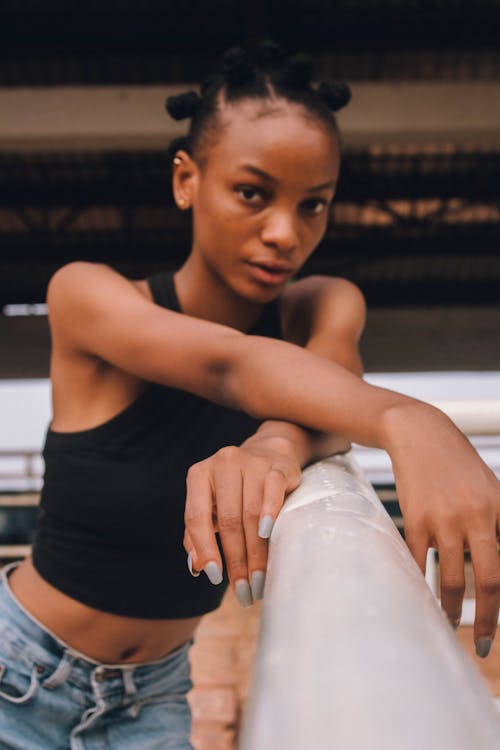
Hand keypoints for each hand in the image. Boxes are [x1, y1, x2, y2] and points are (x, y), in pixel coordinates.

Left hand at [183, 434, 301, 606]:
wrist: (269, 453)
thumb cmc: (234, 489)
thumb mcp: (210, 506)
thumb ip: (197, 534)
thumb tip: (196, 567)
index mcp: (199, 475)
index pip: (196, 517)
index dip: (205, 549)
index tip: (215, 577)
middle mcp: (222, 463)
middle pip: (228, 521)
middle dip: (236, 560)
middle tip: (243, 591)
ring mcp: (251, 463)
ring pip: (251, 514)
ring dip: (255, 552)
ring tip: (258, 580)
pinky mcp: (276, 467)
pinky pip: (272, 493)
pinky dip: (270, 515)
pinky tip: (268, 537)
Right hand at [385, 403, 499, 657]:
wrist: (420, 434)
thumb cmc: (459, 466)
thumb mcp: (491, 490)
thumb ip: (497, 526)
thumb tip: (496, 568)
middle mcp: (477, 516)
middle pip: (489, 581)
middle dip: (489, 620)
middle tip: (486, 644)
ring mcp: (444, 518)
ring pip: (452, 579)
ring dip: (453, 610)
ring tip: (452, 624)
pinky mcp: (416, 519)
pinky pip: (420, 564)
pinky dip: (423, 586)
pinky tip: (425, 599)